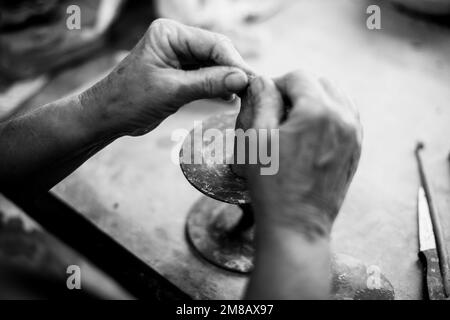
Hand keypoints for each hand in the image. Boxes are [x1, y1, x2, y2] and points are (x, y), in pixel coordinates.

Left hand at [80, 18, 252, 135]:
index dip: (234, 62)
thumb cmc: (129, 100)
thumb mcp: (172, 91)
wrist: (108, 117)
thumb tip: (241, 79)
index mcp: (169, 34)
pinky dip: (217, 87)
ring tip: (243, 97)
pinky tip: (228, 98)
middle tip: (251, 91)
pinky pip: (206, 77)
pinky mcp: (180, 74)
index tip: (251, 81)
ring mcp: (178, 57)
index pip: (212, 43)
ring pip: (213, 65)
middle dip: (233, 71)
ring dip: (227, 80)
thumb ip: (208, 83)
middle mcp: (176, 41)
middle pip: (216, 52)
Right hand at [246, 71, 361, 237]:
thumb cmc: (271, 183)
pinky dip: (329, 114)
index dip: (277, 83)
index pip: (298, 76)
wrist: (297, 223)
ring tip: (294, 120)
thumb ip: (262, 100)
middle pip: (321, 83)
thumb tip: (264, 80)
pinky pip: (346, 116)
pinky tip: (310, 131)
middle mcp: (343, 118)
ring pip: (337, 97)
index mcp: (317, 111)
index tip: (265, 98)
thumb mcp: (256, 138)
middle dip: (297, 89)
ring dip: (315, 100)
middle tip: (278, 109)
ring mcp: (354, 134)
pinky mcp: (356, 149)